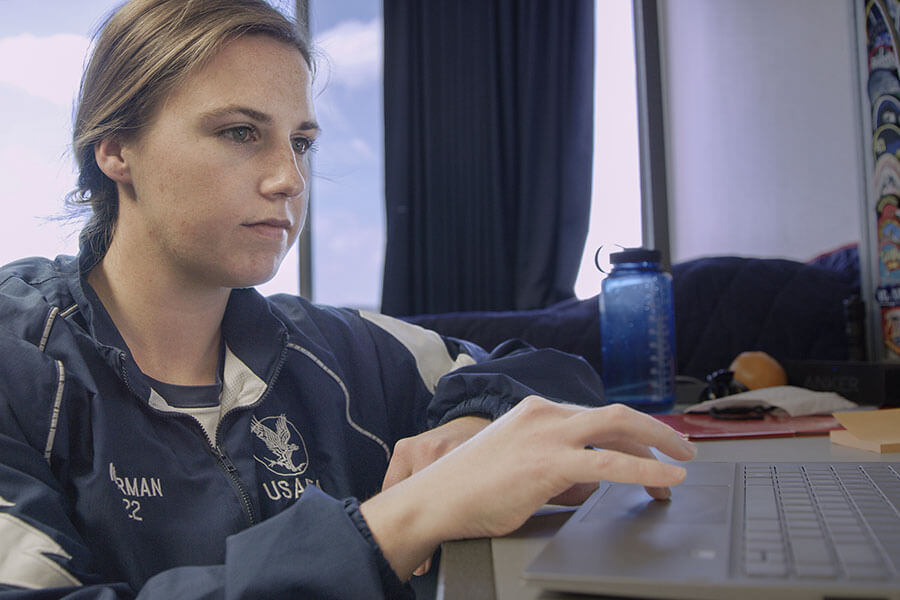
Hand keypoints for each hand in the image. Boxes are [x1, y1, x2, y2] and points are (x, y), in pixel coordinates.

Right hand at [361, 397, 695, 579]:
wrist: (436, 500)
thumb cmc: (470, 488)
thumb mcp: (518, 462)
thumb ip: (555, 464)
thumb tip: (591, 481)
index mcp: (535, 411)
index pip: (596, 417)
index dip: (631, 437)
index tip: (652, 453)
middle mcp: (544, 414)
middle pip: (615, 415)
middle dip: (655, 432)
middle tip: (682, 450)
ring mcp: (547, 434)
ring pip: (619, 427)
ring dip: (658, 446)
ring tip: (681, 467)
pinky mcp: (549, 462)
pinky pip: (610, 463)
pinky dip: (645, 470)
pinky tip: (665, 479)